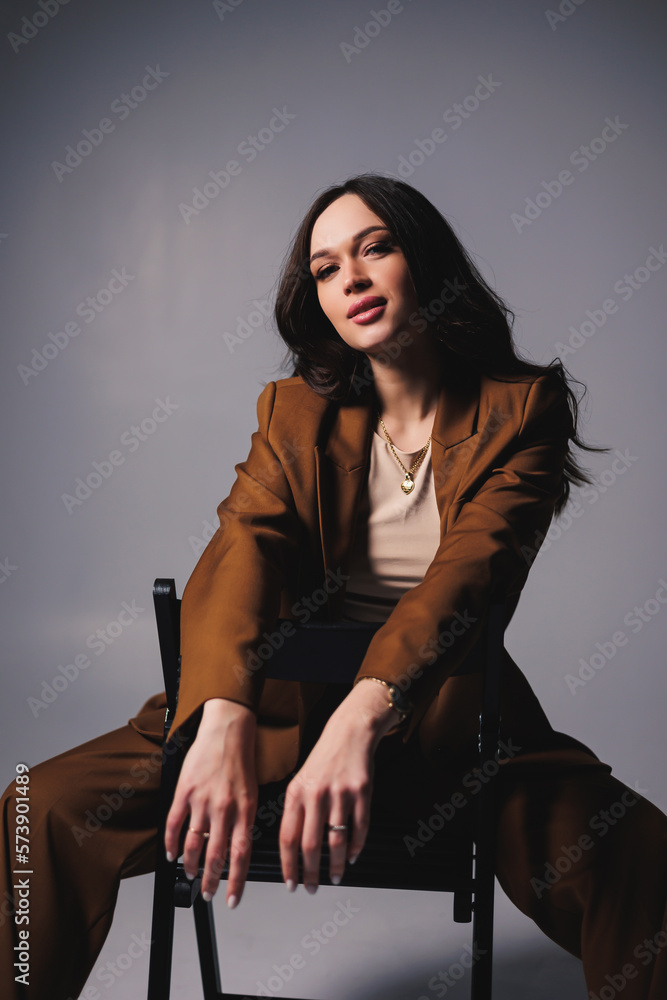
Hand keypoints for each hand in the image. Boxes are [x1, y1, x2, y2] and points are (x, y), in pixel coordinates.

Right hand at [164, 697, 257, 908]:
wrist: (228, 728)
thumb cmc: (242, 758)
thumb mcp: (253, 792)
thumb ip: (245, 820)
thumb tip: (239, 848)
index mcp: (246, 810)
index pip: (241, 856)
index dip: (236, 881)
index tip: (232, 899)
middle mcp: (225, 808)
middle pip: (216, 856)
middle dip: (212, 881)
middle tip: (208, 894)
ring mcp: (202, 801)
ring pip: (193, 844)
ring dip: (191, 865)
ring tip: (190, 875)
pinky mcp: (184, 791)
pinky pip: (174, 825)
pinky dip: (171, 844)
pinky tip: (171, 854)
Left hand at [279, 679, 400, 891]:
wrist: (349, 733)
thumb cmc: (324, 760)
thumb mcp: (300, 781)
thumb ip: (295, 811)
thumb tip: (292, 849)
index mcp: (296, 793)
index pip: (287, 838)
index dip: (288, 866)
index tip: (291, 883)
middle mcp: (316, 794)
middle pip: (310, 846)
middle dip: (311, 874)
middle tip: (314, 887)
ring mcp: (340, 794)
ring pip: (335, 841)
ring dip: (334, 866)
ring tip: (334, 877)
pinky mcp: (362, 792)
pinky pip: (359, 829)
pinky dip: (356, 847)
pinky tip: (352, 856)